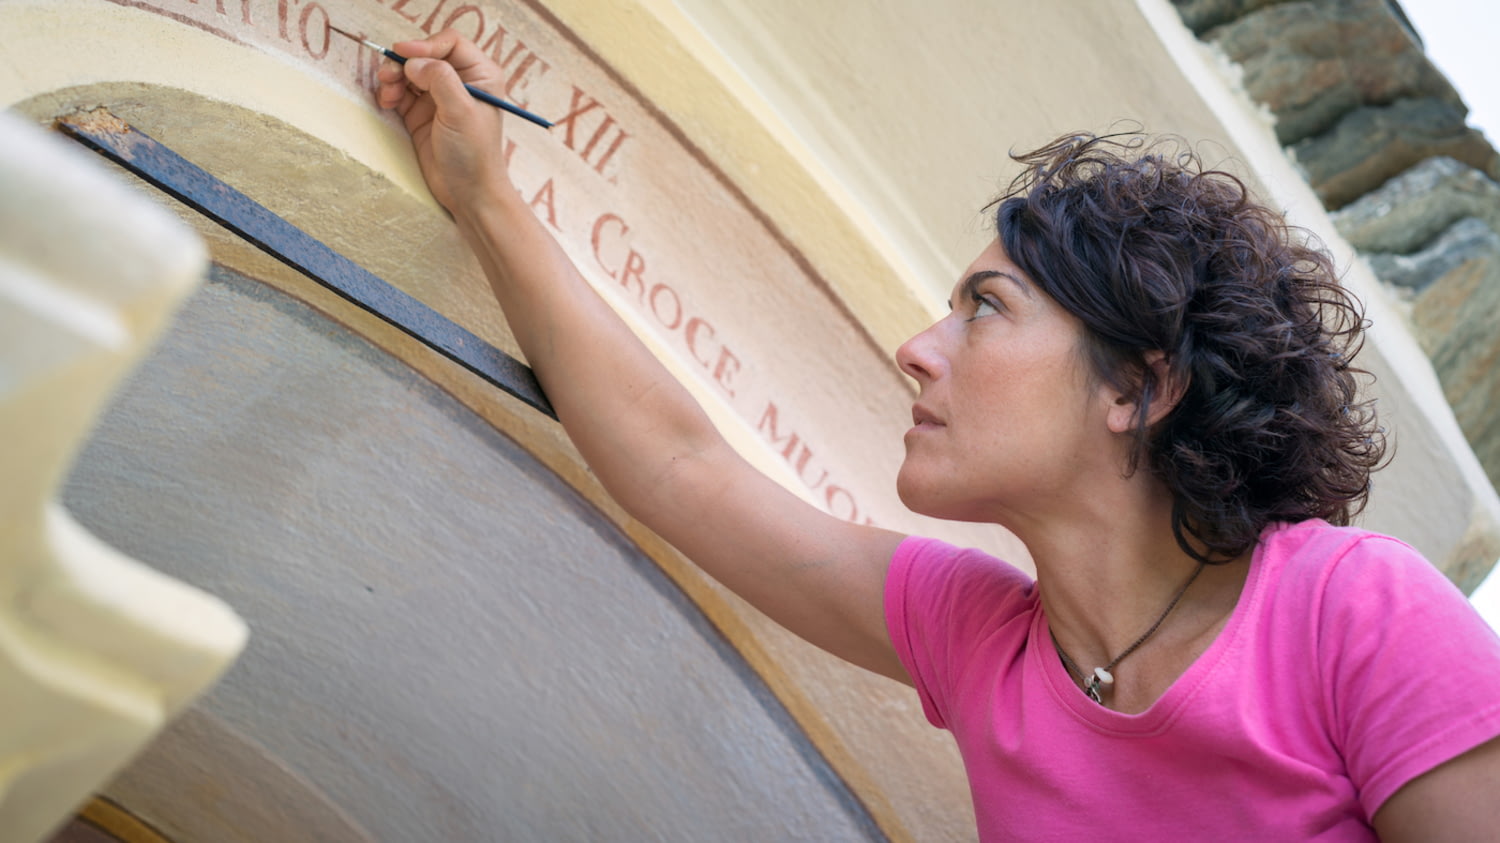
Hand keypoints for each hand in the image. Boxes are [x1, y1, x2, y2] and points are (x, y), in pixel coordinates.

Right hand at [375, 30, 514, 213]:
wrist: (467, 193)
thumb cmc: (474, 154)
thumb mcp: (461, 112)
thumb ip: (440, 80)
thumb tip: (414, 62)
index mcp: (480, 75)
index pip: (450, 44)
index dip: (425, 45)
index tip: (404, 54)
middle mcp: (460, 82)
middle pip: (425, 55)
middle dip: (404, 63)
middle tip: (388, 76)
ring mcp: (438, 97)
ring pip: (409, 72)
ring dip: (393, 78)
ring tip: (387, 94)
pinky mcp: (421, 113)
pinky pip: (400, 91)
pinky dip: (390, 92)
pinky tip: (387, 103)